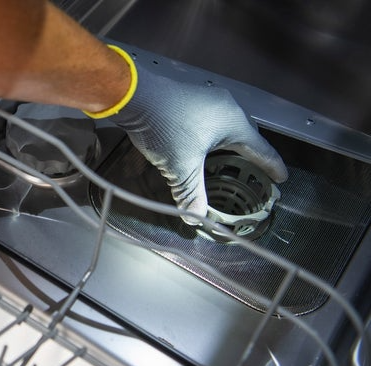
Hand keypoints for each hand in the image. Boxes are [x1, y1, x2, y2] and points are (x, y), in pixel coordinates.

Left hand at [108, 55, 287, 224]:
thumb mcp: (180, 167)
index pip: (261, 149)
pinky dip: (216, 137)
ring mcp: (209, 100)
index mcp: (233, 122)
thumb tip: (195, 218)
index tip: (281, 177)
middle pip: (247, 136)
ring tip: (232, 162)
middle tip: (257, 172)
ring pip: (228, 127)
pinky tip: (205, 147)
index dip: (272, 166)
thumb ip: (191, 193)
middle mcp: (227, 107)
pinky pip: (213, 121)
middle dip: (253, 155)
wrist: (136, 96)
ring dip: (232, 146)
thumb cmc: (164, 127)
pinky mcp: (192, 99)